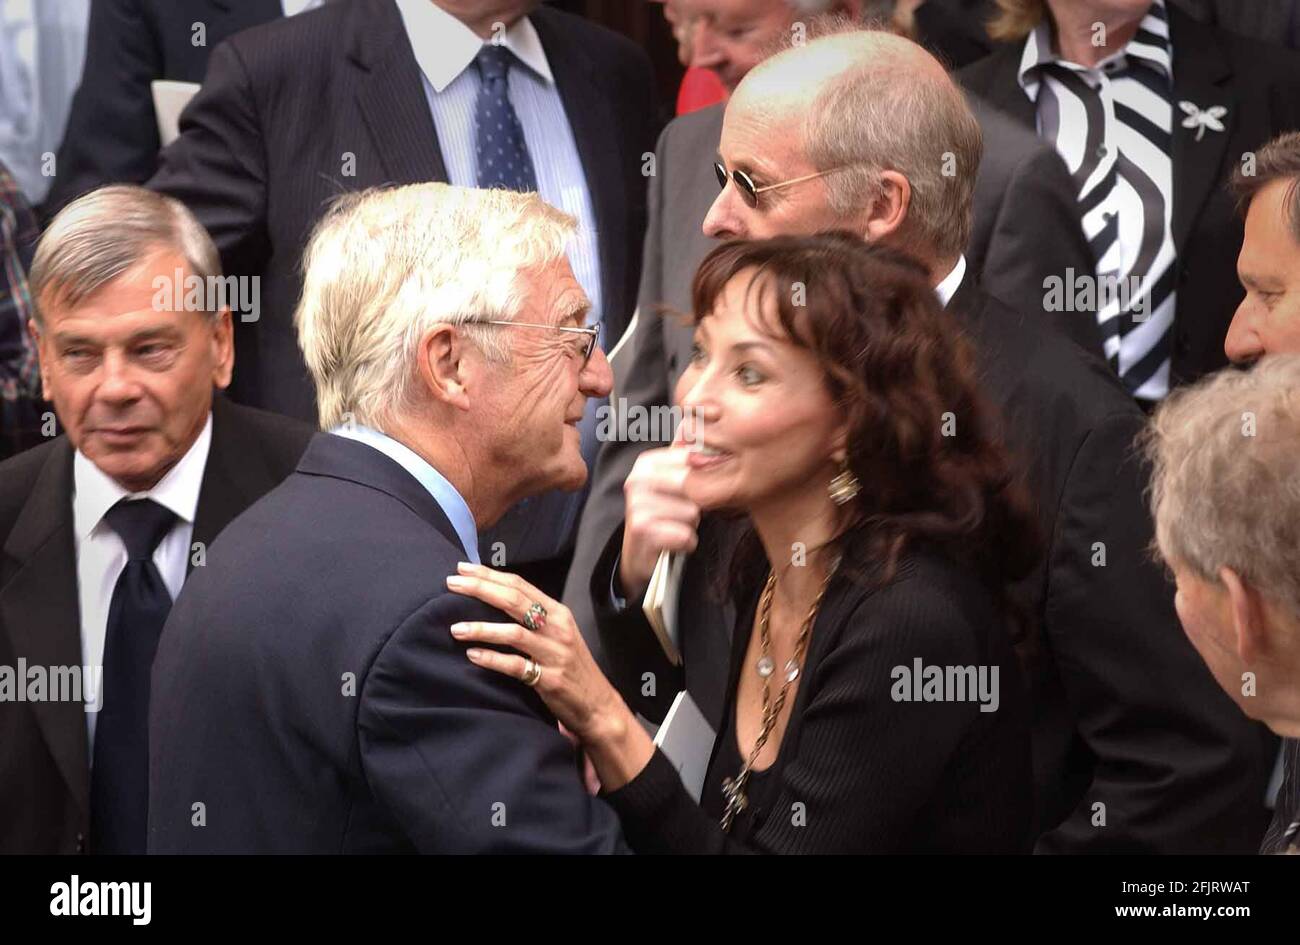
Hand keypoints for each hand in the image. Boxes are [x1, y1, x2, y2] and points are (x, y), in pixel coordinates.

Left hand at [445, 563, 626, 743]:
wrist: (597, 704)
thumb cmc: (572, 667)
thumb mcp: (558, 635)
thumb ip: (533, 618)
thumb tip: (496, 600)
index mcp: (558, 613)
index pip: (520, 586)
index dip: (490, 575)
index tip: (462, 569)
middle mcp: (557, 628)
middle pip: (515, 602)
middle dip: (481, 590)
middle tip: (452, 585)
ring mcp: (554, 653)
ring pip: (514, 633)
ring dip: (481, 629)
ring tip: (455, 628)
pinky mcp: (549, 679)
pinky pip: (516, 666)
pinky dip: (492, 660)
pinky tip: (472, 656)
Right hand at [620, 444, 700, 596]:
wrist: (640, 552)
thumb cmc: (664, 513)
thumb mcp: (675, 482)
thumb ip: (687, 455)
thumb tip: (697, 423)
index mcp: (646, 463)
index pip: (693, 461)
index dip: (704, 479)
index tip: (694, 492)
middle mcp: (637, 479)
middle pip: (695, 487)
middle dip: (697, 504)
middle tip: (683, 511)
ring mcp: (637, 504)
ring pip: (692, 513)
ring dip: (691, 524)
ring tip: (675, 526)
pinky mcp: (641, 530)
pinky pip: (685, 535)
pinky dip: (686, 542)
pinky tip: (673, 541)